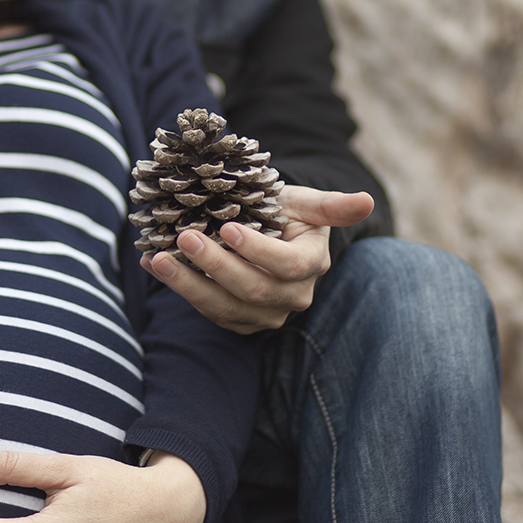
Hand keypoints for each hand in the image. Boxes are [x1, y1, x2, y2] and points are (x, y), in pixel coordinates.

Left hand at [141, 185, 374, 333]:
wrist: (269, 232)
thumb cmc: (285, 211)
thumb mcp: (305, 201)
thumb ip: (331, 204)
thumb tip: (368, 200)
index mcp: (312, 264)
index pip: (286, 265)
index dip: (256, 250)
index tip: (227, 227)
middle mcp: (292, 296)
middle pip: (252, 289)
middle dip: (215, 265)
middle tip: (183, 238)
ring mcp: (265, 314)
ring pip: (225, 307)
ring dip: (188, 284)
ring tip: (158, 258)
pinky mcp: (239, 321)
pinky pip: (208, 311)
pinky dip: (180, 288)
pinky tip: (154, 264)